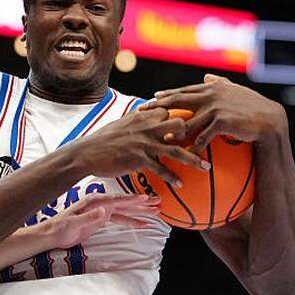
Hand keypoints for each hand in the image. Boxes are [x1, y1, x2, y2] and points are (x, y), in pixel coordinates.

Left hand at [39, 194, 159, 249]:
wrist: (52, 234)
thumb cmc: (60, 228)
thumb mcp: (73, 223)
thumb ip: (88, 217)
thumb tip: (104, 211)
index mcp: (93, 202)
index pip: (116, 200)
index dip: (131, 200)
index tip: (145, 198)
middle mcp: (99, 204)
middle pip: (124, 203)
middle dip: (142, 204)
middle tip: (158, 202)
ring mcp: (101, 211)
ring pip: (125, 210)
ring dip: (140, 212)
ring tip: (156, 211)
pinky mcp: (101, 219)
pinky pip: (120, 219)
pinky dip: (131, 221)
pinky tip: (142, 223)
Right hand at [75, 107, 208, 186]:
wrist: (85, 153)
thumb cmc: (104, 140)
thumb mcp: (122, 123)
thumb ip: (139, 119)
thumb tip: (150, 114)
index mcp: (144, 115)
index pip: (172, 110)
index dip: (187, 113)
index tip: (202, 118)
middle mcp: (146, 126)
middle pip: (180, 125)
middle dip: (196, 132)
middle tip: (209, 141)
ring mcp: (143, 142)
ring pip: (176, 150)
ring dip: (193, 159)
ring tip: (207, 167)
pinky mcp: (138, 158)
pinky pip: (161, 169)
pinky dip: (172, 177)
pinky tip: (181, 185)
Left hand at [140, 74, 287, 152]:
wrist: (270, 119)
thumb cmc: (252, 106)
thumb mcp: (235, 91)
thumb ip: (219, 83)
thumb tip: (206, 76)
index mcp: (212, 88)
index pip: (184, 91)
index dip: (167, 94)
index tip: (151, 98)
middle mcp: (211, 95)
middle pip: (178, 101)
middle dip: (159, 107)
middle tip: (143, 113)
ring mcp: (216, 108)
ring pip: (188, 122)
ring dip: (172, 131)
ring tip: (160, 139)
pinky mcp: (222, 122)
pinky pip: (203, 137)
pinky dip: (194, 147)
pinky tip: (186, 155)